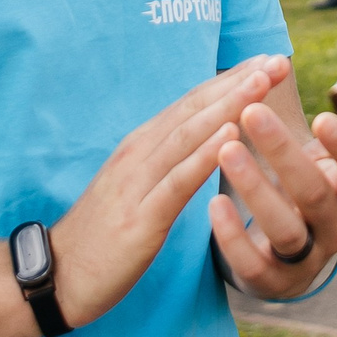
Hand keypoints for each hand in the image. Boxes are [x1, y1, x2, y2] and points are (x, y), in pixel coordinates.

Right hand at [51, 57, 289, 328]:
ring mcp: (136, 183)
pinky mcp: (139, 218)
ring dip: (228, 105)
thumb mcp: (139, 188)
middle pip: (195, 109)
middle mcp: (139, 154)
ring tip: (263, 82)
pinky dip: (203, 155)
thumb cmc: (104, 234)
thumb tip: (204, 142)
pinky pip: (176, 182)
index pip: (193, 103)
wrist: (56, 276)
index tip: (269, 59)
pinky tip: (230, 135)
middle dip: (239, 82)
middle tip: (279, 59)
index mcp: (142, 146)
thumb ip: (167, 162)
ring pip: (188, 135)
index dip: (232, 79)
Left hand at [211, 90, 336, 299]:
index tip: (322, 117)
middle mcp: (335, 230)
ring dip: (254, 187)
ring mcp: (304, 260)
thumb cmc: (310, 191)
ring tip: (226, 149)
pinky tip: (213, 202)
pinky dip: (232, 235)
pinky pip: (252, 263)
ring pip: (284, 228)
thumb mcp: (335, 161)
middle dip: (283, 151)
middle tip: (252, 111)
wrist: (281, 254)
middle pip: (314, 194)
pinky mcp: (270, 281)